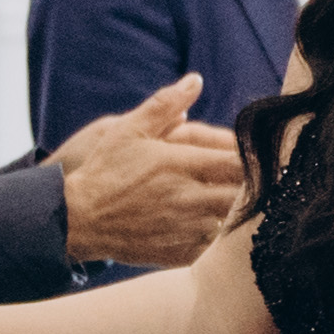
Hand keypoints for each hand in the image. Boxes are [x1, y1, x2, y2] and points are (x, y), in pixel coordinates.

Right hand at [58, 79, 246, 268]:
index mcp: (182, 165)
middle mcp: (190, 198)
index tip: (254, 157)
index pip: (239, 162)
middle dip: (251, 187)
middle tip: (254, 181)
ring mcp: (186, 229)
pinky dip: (220, 238)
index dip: (253, 160)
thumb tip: (195, 80)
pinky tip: (213, 227)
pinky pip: (215, 247)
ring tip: (235, 203)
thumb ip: (165, 104)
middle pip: (243, 194)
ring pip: (233, 222)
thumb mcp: (130, 128)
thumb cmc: (104, 171)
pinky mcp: (180, 253)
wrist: (79, 219)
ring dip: (237, 212)